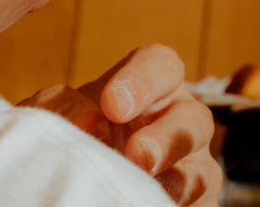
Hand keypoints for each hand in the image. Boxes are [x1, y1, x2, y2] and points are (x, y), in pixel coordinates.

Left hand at [21, 44, 220, 204]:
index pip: (163, 67)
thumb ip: (60, 106)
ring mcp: (192, 169)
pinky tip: (144, 206)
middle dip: (169, 137)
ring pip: (202, 172)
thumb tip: (84, 119)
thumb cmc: (72, 141)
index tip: (112, 104)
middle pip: (196, 119)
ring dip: (175, 183)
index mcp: (151, 90)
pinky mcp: (196, 204)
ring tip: (138, 192)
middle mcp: (180, 124)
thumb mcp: (58, 117)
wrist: (77, 185)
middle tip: (137, 153)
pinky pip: (199, 206)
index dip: (144, 81)